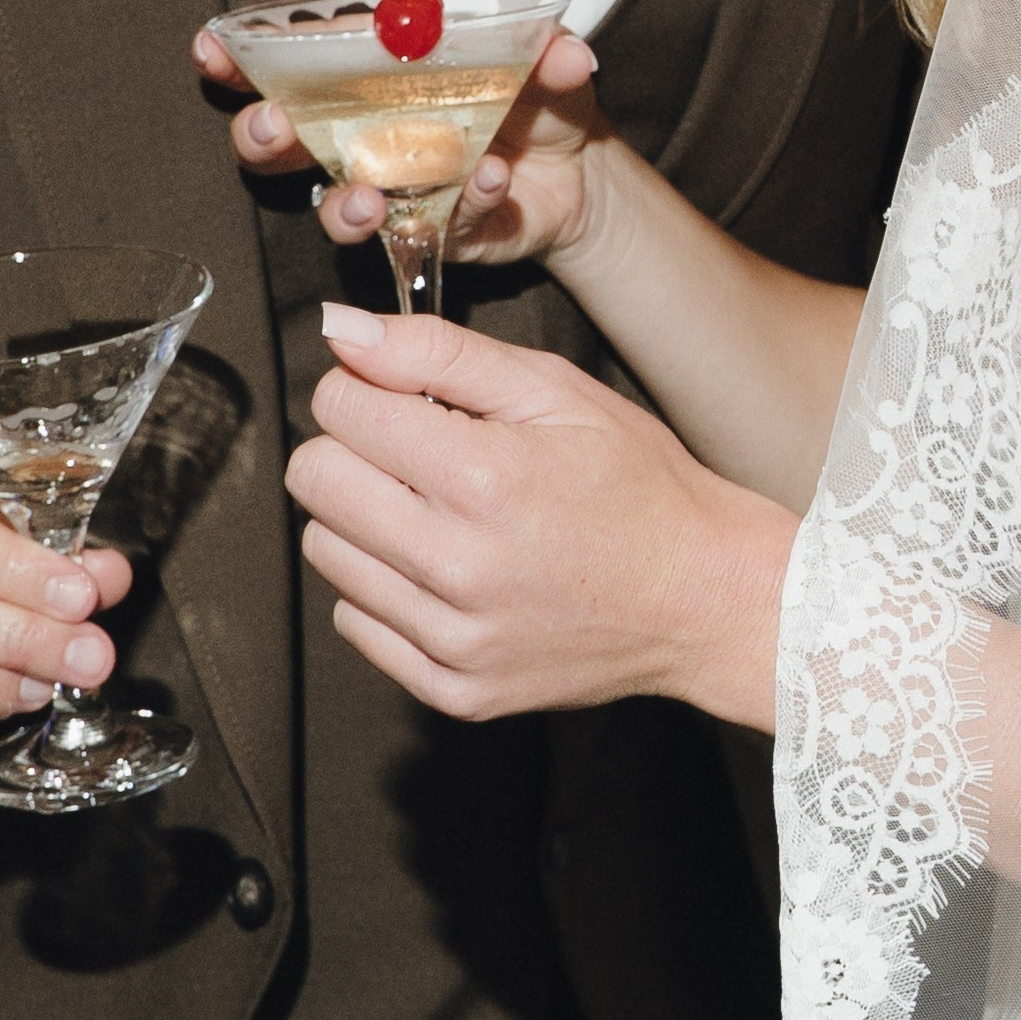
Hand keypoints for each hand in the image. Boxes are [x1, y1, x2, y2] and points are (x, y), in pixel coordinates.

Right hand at [194, 24, 605, 261]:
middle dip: (264, 135)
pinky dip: (458, 208)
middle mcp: (361, 136)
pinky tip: (488, 184)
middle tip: (279, 127)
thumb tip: (568, 52)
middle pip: (281, 144)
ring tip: (370, 198)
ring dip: (342, 204)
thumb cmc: (537, 100)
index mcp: (367, 78)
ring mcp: (389, 192)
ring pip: (333, 207)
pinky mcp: (427, 236)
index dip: (240, 59)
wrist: (582, 175)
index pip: (287, 64)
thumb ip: (548, 52)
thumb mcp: (546, 63)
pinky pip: (423, 234)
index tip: (213, 51)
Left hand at [285, 307, 791, 727]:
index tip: (406, 400)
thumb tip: (341, 330)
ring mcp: (456, 637)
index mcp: (486, 478)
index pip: (339, 409)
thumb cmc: (640, 486)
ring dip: (365, 521)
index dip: (366, 389)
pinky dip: (385, 590)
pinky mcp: (455, 689)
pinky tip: (445, 571)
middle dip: (353, 450)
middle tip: (417, 454)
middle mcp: (462, 566)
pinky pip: (356, 623)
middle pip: (314, 481)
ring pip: (326, 553)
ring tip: (437, 514)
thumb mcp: (557, 392)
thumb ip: (440, 352)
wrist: (706, 598)